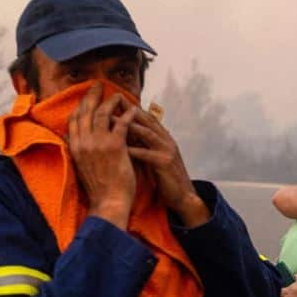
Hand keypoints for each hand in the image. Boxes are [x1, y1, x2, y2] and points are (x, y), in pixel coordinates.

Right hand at [68, 82, 137, 229]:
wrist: (109, 202)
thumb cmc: (99, 188)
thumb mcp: (82, 166)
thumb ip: (79, 150)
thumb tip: (73, 138)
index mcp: (74, 147)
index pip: (74, 119)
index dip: (81, 105)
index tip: (87, 96)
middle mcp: (83, 142)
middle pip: (85, 111)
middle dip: (92, 95)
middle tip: (99, 85)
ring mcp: (98, 144)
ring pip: (102, 114)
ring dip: (111, 101)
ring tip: (119, 94)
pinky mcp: (114, 147)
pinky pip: (121, 123)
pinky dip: (127, 114)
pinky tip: (133, 109)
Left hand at [123, 107, 209, 226]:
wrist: (183, 197)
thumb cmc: (166, 178)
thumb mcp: (156, 157)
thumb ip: (146, 145)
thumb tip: (128, 136)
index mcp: (164, 138)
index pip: (147, 118)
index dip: (132, 108)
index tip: (116, 100)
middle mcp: (167, 141)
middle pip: (147, 120)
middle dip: (129, 110)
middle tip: (113, 101)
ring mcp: (167, 151)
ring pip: (147, 133)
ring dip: (130, 125)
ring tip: (112, 119)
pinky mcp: (165, 164)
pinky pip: (147, 154)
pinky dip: (134, 150)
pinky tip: (121, 148)